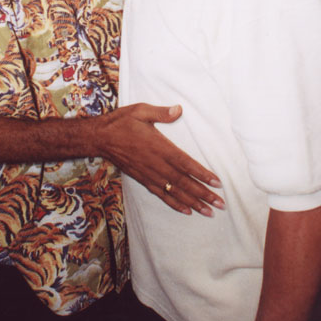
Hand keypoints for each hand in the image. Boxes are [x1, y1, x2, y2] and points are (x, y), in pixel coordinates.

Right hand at [100, 103, 223, 215]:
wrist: (100, 137)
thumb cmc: (122, 122)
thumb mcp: (140, 110)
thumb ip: (161, 112)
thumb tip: (178, 109)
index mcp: (158, 146)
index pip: (184, 163)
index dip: (201, 174)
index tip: (217, 183)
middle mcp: (155, 163)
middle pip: (183, 182)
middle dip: (202, 193)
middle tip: (220, 203)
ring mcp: (149, 173)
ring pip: (173, 191)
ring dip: (192, 202)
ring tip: (208, 212)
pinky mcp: (143, 179)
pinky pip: (160, 194)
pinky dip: (174, 203)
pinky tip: (186, 210)